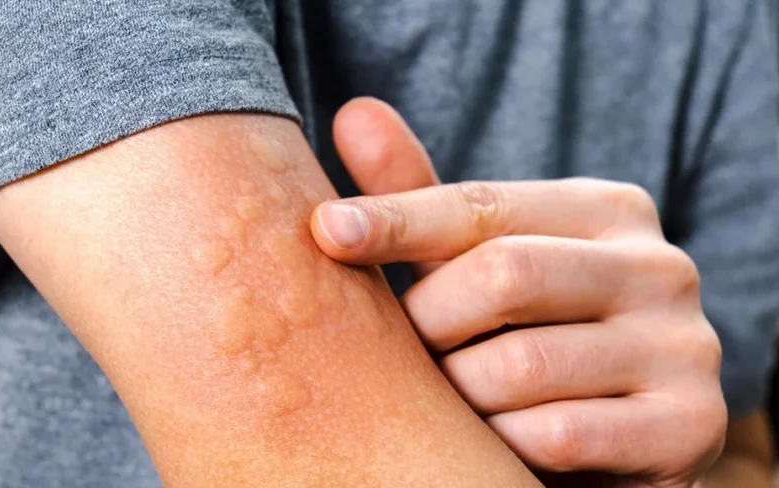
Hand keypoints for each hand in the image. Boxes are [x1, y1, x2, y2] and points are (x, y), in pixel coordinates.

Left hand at [312, 97, 726, 486]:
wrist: (619, 442)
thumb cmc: (526, 335)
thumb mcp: (476, 263)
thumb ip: (421, 199)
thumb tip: (355, 113)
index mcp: (608, 210)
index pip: (485, 206)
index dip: (399, 219)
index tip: (327, 230)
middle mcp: (659, 267)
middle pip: (503, 276)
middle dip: (430, 321)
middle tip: (404, 352)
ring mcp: (684, 347)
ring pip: (519, 366)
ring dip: (459, 391)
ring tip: (448, 400)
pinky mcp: (690, 426)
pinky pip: (556, 435)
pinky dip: (501, 442)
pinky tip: (490, 440)